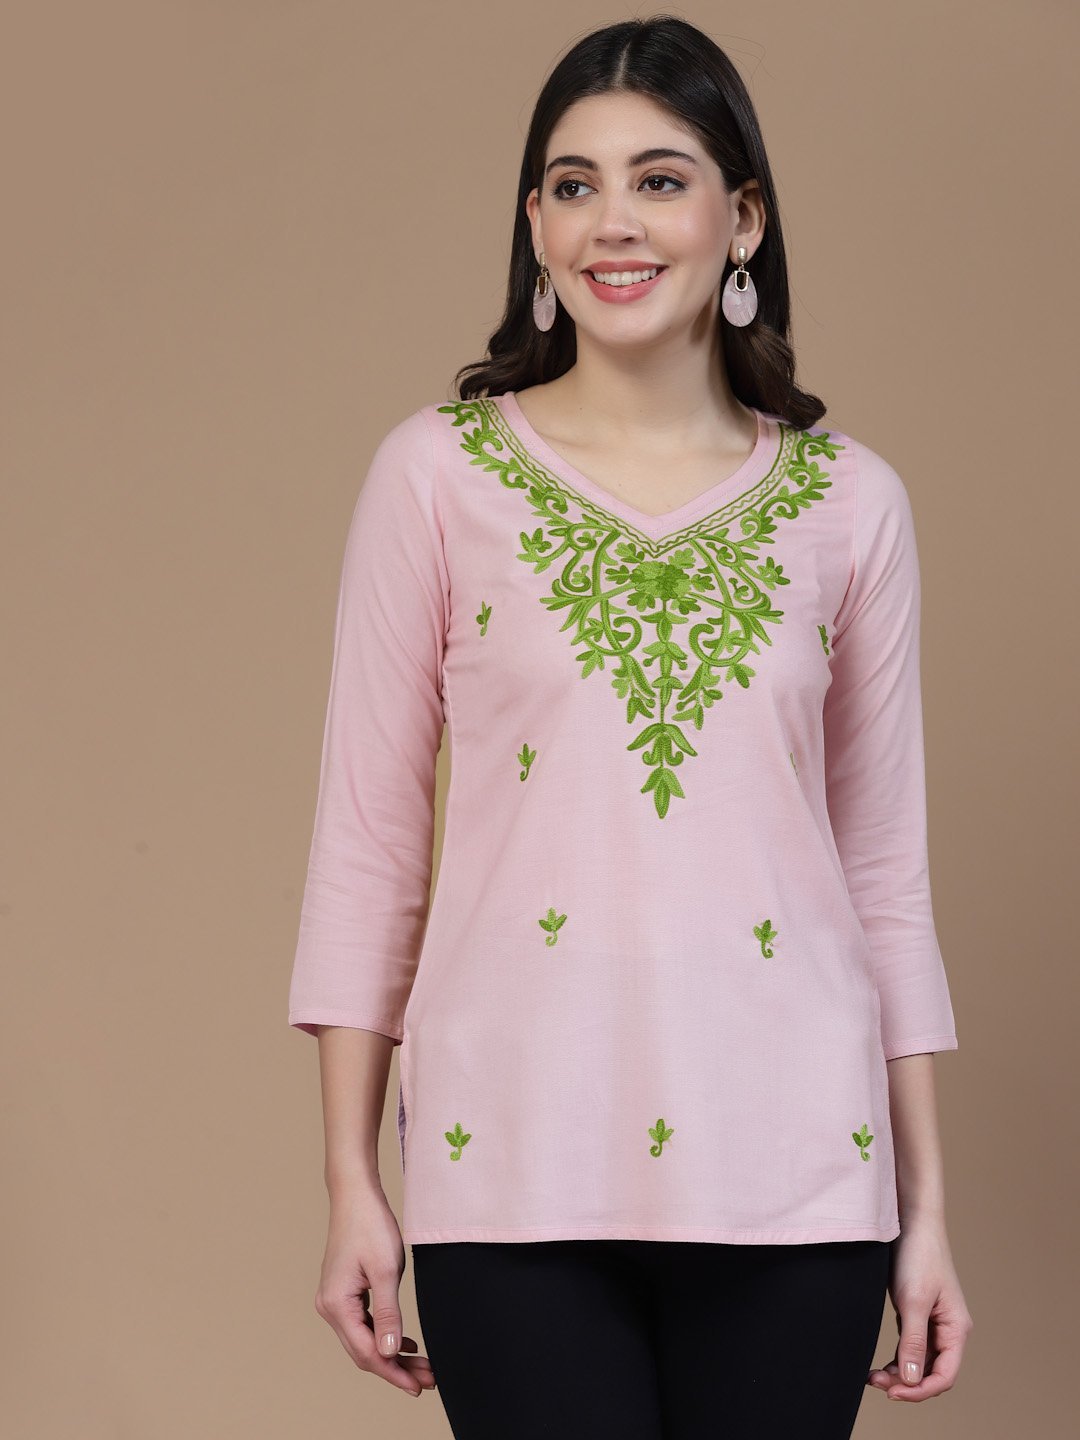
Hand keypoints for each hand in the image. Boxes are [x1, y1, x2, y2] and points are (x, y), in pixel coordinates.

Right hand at [314, 1179, 435, 1398]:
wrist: (356, 1195)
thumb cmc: (370, 1225)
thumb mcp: (386, 1271)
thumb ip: (388, 1314)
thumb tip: (390, 1353)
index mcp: (337, 1305)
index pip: (367, 1353)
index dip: (393, 1373)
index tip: (418, 1386)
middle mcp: (330, 1308)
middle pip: (364, 1351)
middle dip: (396, 1368)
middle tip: (427, 1380)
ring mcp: (334, 1300)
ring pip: (365, 1339)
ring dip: (392, 1353)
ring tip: (421, 1366)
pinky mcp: (343, 1292)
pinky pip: (363, 1324)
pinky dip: (384, 1335)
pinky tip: (404, 1342)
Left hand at [867, 1214, 973, 1402]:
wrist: (910, 1222)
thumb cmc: (918, 1256)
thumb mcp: (913, 1301)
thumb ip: (912, 1341)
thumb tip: (910, 1380)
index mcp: (956, 1329)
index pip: (945, 1375)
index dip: (920, 1390)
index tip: (893, 1392)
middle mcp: (948, 1330)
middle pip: (931, 1372)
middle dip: (906, 1383)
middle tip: (875, 1382)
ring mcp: (932, 1323)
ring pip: (918, 1362)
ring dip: (898, 1373)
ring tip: (872, 1376)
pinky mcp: (916, 1314)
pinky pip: (909, 1347)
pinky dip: (896, 1358)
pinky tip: (879, 1364)